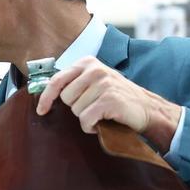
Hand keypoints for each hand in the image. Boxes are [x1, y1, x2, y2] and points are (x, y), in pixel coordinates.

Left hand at [35, 56, 181, 151]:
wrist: (148, 109)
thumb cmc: (117, 97)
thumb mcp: (94, 82)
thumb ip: (74, 82)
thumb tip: (45, 93)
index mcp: (88, 63)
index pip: (57, 80)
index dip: (46, 97)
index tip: (42, 110)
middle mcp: (95, 70)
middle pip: (66, 98)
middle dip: (76, 108)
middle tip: (93, 107)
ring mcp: (104, 83)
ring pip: (76, 110)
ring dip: (86, 118)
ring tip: (101, 114)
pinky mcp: (110, 99)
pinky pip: (86, 119)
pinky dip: (91, 127)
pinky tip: (102, 123)